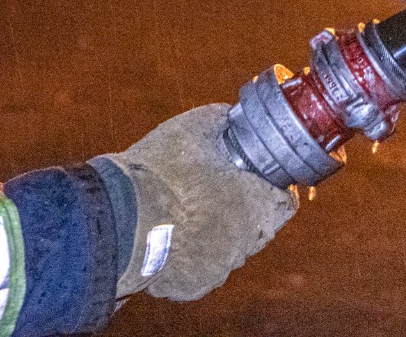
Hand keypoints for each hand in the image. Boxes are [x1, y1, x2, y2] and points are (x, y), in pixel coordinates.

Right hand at [96, 103, 297, 301]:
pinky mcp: (192, 285)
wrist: (120, 214)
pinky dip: (187, 254)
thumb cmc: (161, 171)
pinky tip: (167, 234)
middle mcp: (246, 244)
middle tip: (210, 190)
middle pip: (255, 227)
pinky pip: (197, 268)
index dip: (268, 185)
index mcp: (257, 206)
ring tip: (182, 211)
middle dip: (240, 210)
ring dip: (213, 233)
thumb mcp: (194, 127)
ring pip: (225, 249)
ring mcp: (219, 269)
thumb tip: (232, 119)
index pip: (285, 201)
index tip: (251, 178)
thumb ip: (223, 122)